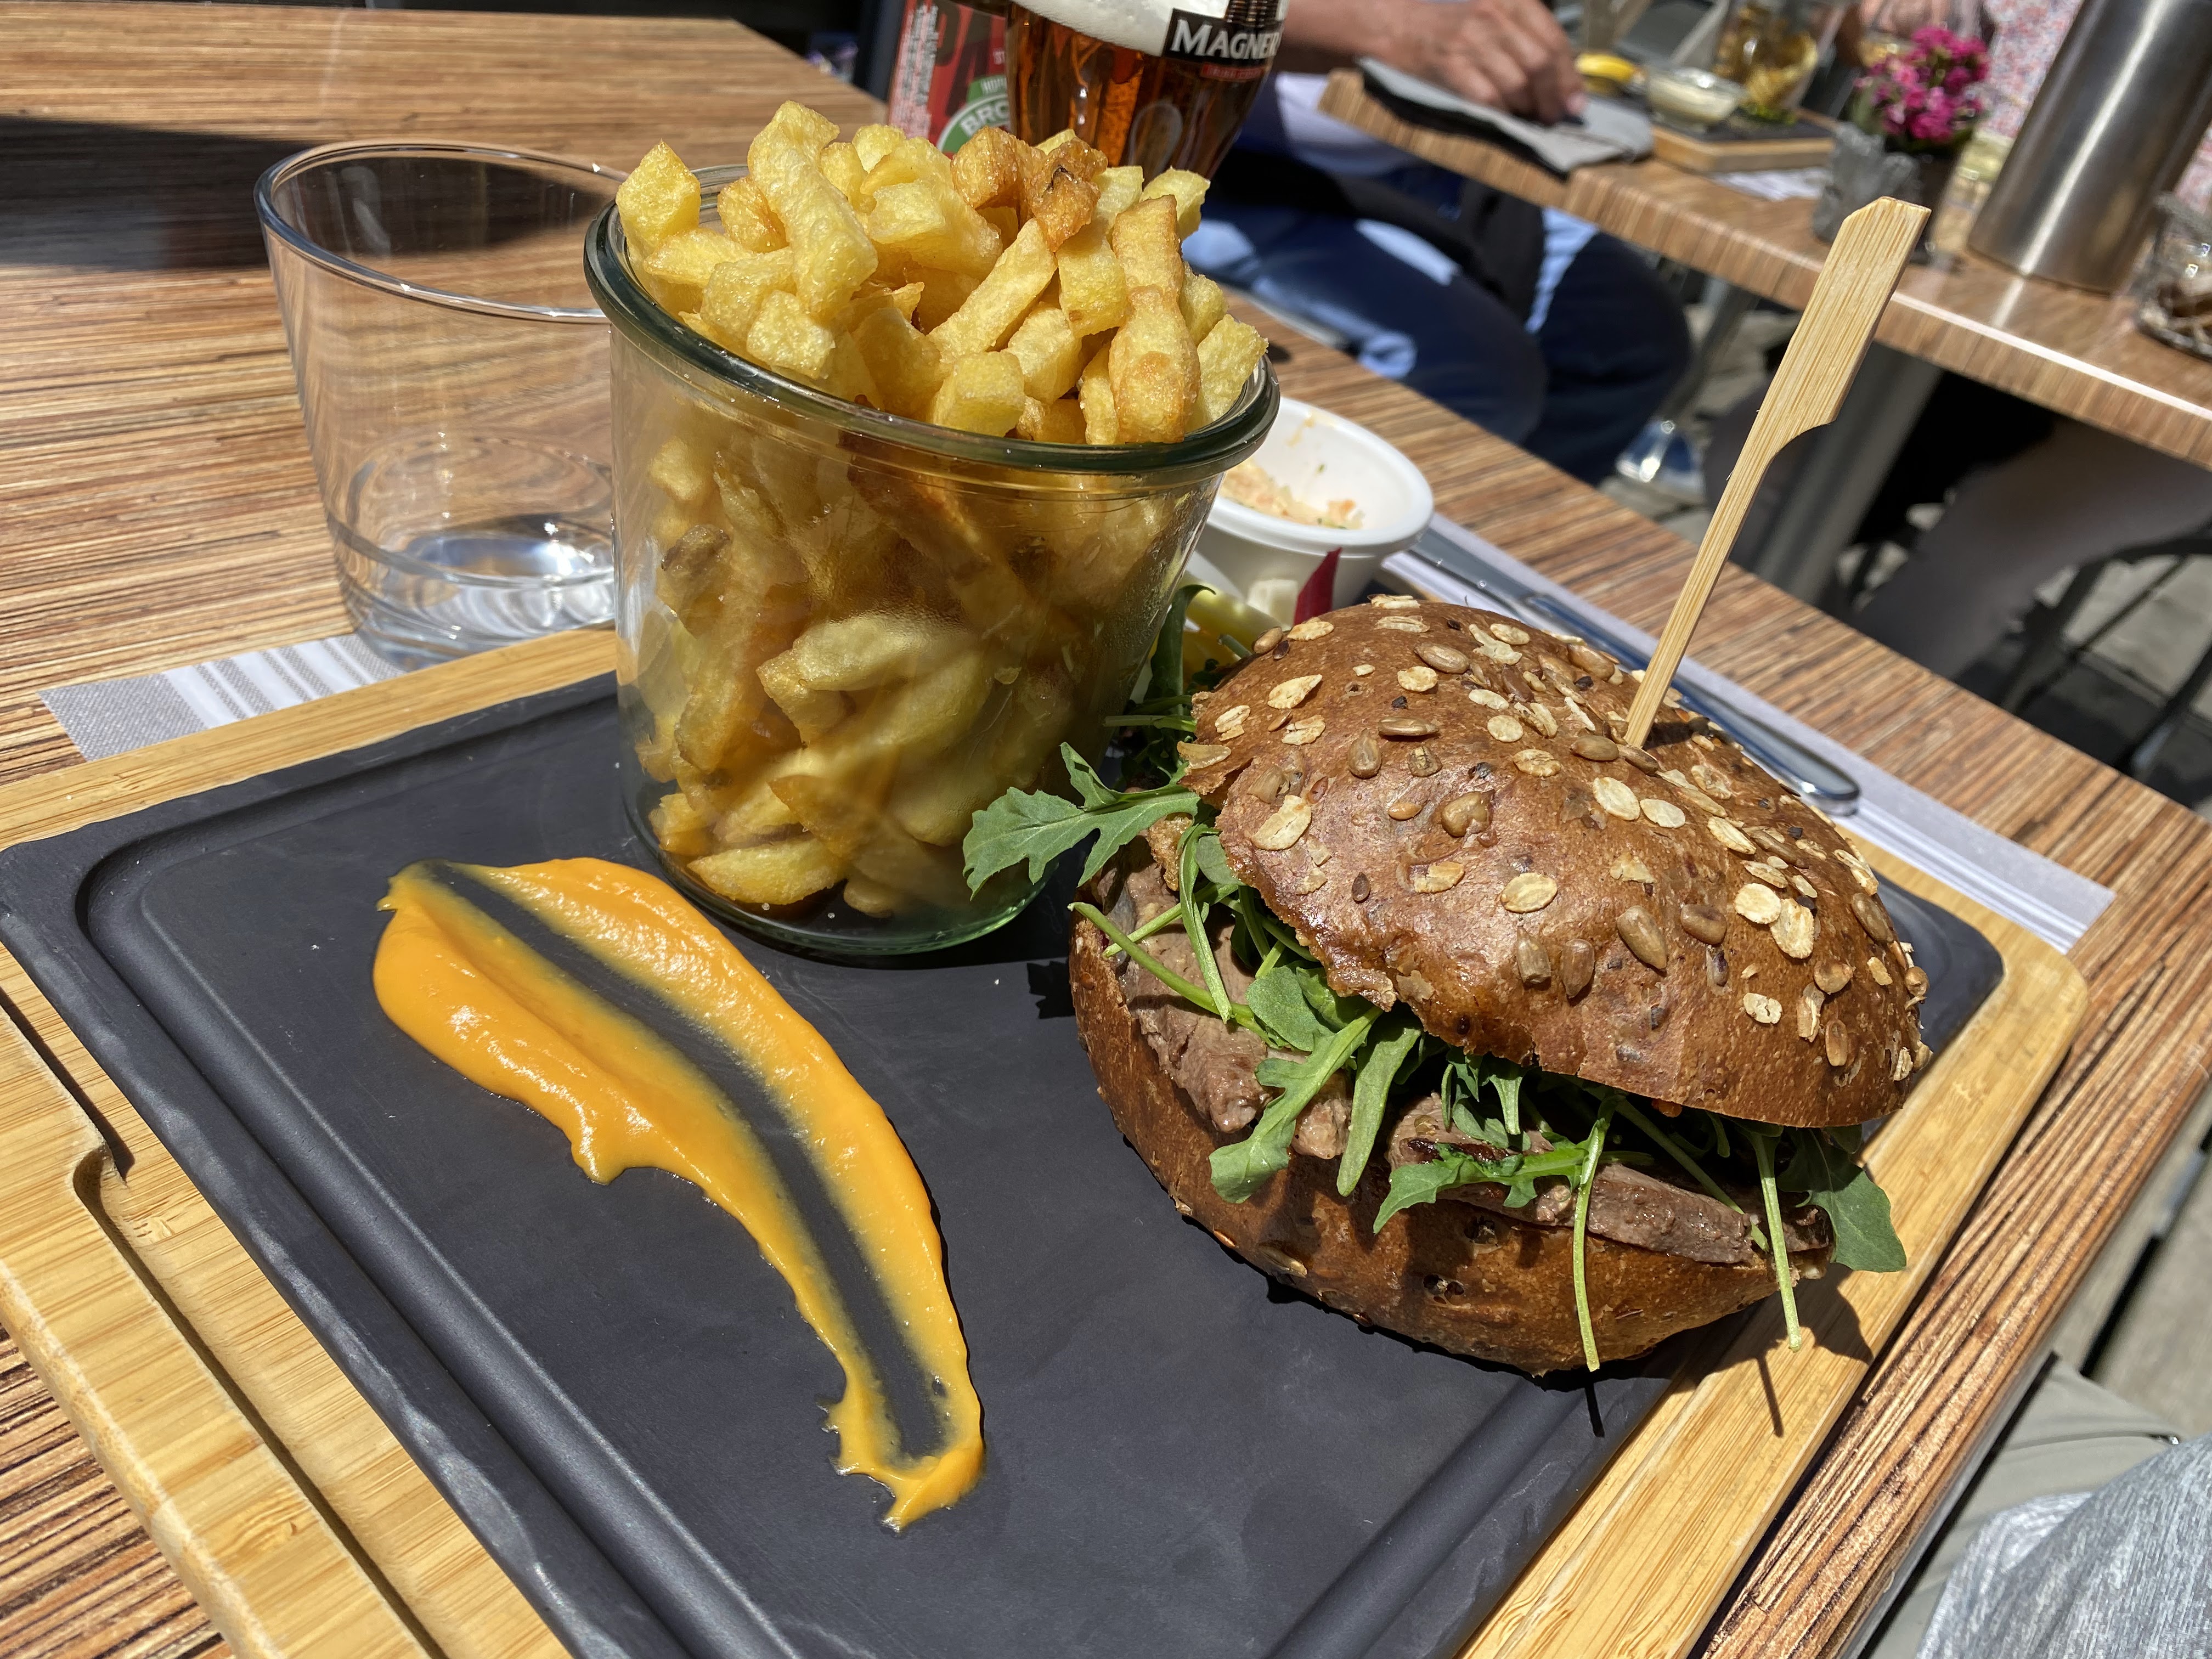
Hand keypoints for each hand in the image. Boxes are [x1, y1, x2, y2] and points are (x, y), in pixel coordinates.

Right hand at [1381, 0, 1586, 123]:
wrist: (1396, 27)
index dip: (1569, 75)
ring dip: (1528, 109)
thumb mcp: (1491, 16)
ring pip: (1517, 83)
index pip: (1552, 39)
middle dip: (1552, 96)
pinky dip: (1501, 114)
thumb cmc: (1448, 28)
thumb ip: (1523, 39)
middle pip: (1540, 63)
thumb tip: (1560, 80)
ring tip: (1529, 119)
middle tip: (1553, 115)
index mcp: (1509, 1)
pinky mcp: (1452, 66)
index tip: (1576, 101)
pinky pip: (1489, 98)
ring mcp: (1472, 41)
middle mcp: (1493, 16)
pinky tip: (1504, 119)